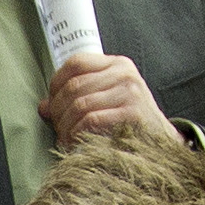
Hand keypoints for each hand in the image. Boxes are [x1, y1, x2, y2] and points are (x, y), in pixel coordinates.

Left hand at [43, 53, 178, 151]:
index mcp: (117, 64)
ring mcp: (130, 92)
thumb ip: (77, 98)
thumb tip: (43, 107)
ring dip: (64, 126)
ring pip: (79, 104)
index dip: (56, 82)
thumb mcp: (105, 100)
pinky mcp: (132, 113)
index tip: (51, 103)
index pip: (76, 62)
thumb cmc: (129, 121)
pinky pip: (91, 120)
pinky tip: (74, 142)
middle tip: (55, 127)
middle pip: (74, 86)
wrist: (161, 140)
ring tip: (63, 138)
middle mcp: (124, 74)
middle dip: (57, 110)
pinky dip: (76, 133)